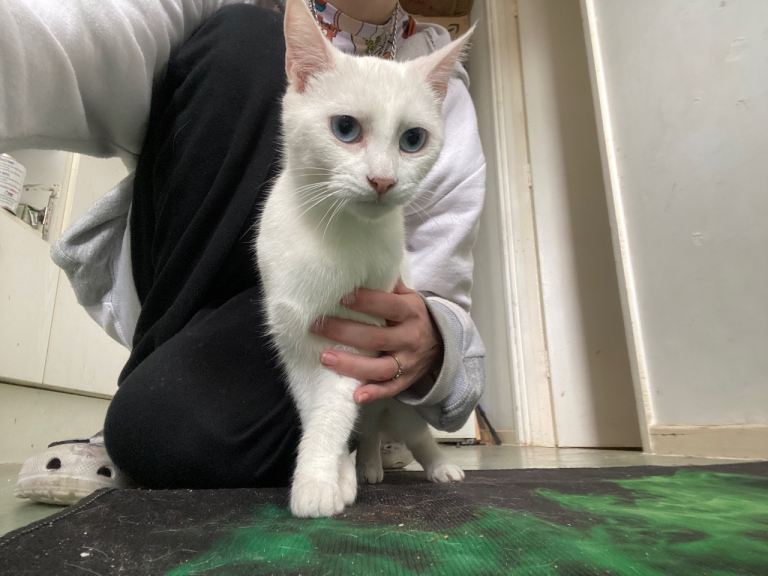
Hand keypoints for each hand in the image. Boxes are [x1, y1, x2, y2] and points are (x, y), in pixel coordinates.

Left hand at [310, 280, 442, 404]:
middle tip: (317, 326)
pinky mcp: (405, 381)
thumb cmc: (414, 316)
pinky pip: (389, 389)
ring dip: (351, 365)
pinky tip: (355, 396)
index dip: (366, 302)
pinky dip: (373, 394)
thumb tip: (366, 261)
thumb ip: (390, 284)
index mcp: (411, 312)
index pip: (388, 306)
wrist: (442, 344)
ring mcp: (407, 362)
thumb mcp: (409, 297)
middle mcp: (410, 338)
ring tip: (325, 358)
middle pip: (377, 337)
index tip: (342, 298)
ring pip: (379, 367)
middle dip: (345, 332)